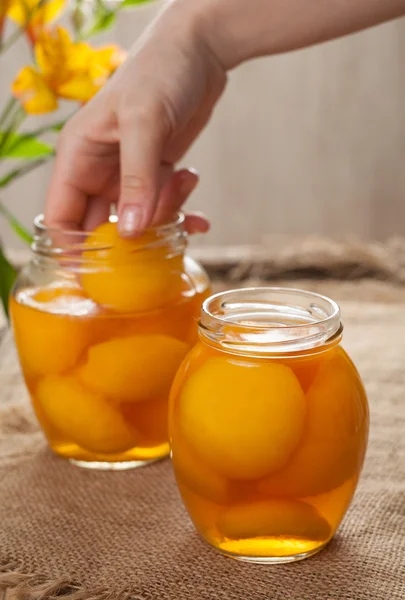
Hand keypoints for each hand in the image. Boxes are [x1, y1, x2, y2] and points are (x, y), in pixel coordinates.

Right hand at [45, 1, 225, 235]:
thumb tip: (131, 232)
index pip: (61, 217)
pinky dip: (181, 217)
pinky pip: (163, 211)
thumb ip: (137, 179)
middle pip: (102, 228)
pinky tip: (200, 217)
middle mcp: (99, 171)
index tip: (102, 274)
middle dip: (132, 238)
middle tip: (159, 236)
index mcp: (78, 157)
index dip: (74, 250)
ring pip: (138, 223)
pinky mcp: (156, 176)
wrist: (198, 52)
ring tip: (183, 181)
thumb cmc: (161, 72)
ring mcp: (129, 176)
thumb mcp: (145, 122)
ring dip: (165, 217)